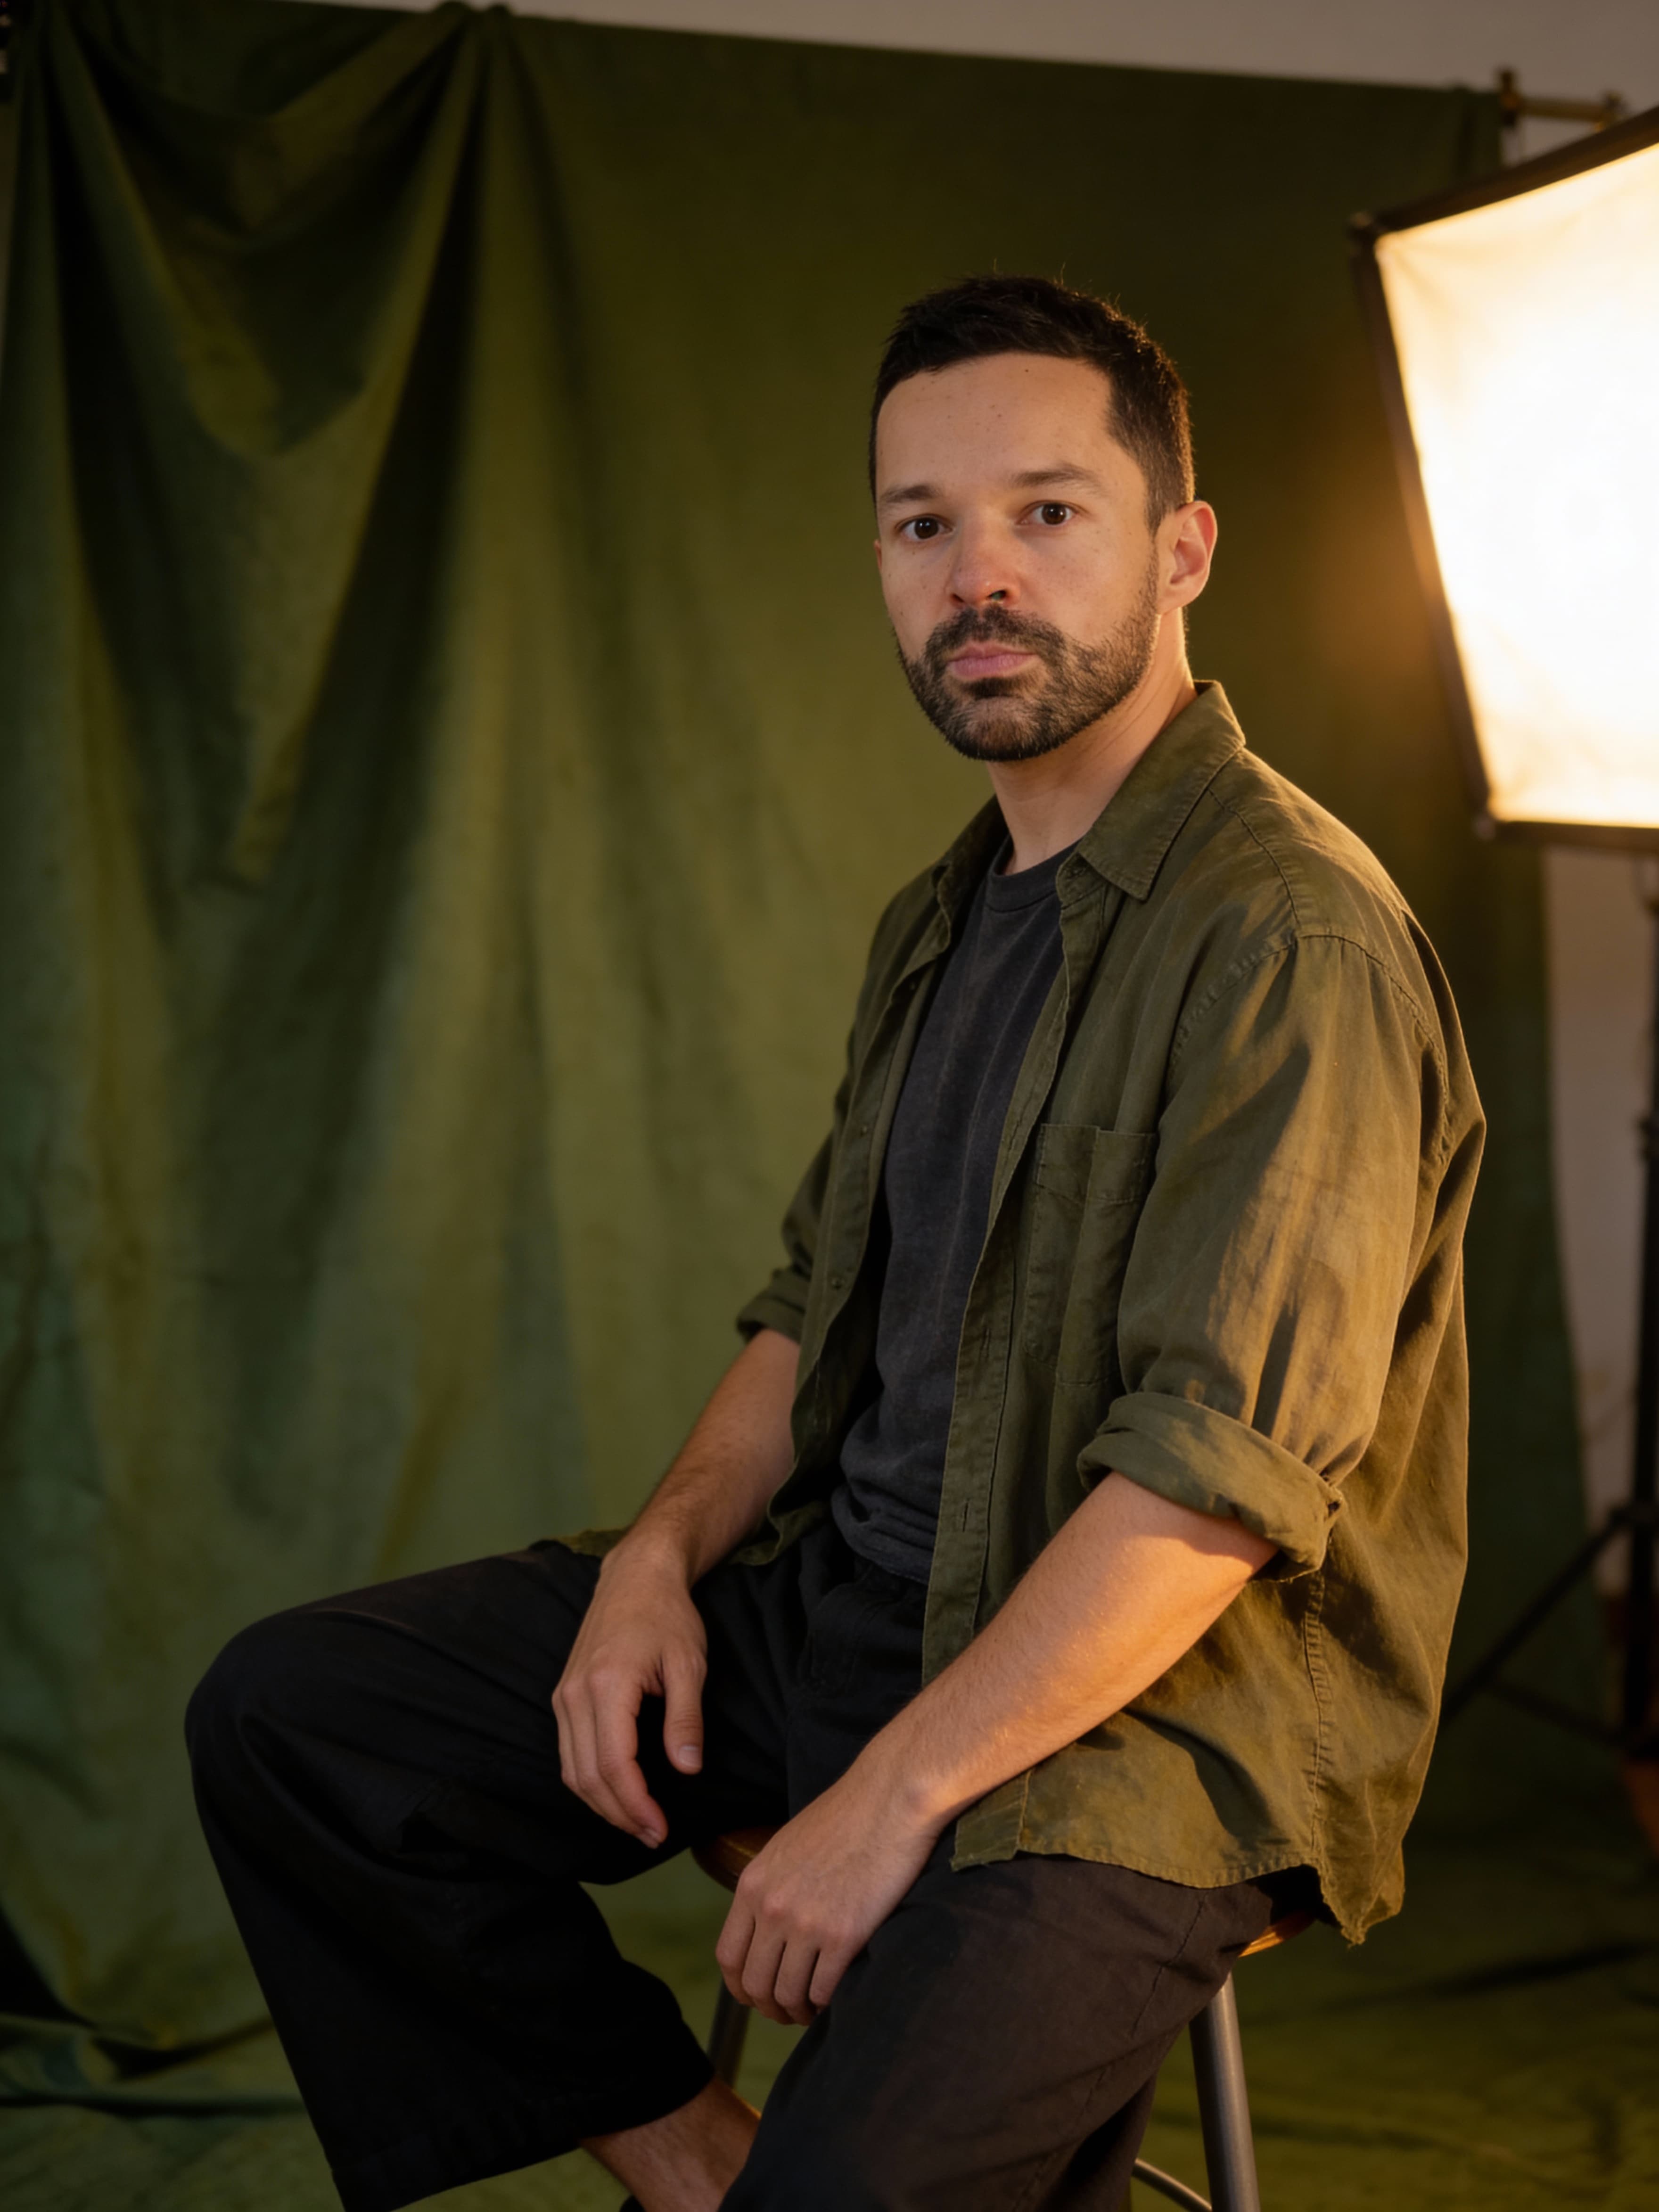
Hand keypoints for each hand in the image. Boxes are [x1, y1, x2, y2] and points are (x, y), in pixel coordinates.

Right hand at [552, 1542, 706, 1847]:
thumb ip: (686, 1718)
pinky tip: (617, 1792)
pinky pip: (568, 1752)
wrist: (636, 1575)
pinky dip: (589, 1780)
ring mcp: (564, 1695)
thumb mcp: (690, 1664)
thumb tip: (687, 1770)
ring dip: (602, 1804)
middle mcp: (576, 1694)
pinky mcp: (564, 1695)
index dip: (636, 1805)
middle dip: (619, 1814)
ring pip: (571, 1770)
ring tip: (637, 1823)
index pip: (615, 1765)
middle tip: (653, 1835)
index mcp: (608, 1685)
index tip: (659, 1830)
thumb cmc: (668, 1616)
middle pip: (587, 1776)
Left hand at [714, 1756, 942, 2025]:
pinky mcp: (845, 1935)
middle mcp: (773, 1908)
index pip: (729, 1957)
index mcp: (753, 1884)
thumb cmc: (845, 1817)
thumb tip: (768, 1934)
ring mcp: (807, 1923)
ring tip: (812, 2008)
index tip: (756, 1996)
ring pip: (788, 1994)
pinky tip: (835, 1995)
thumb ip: (771, 1889)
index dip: (740, 1987)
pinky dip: (826, 2002)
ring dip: (799, 2010)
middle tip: (789, 2011)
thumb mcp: (787, 1848)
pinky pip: (824, 1990)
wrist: (889, 1798)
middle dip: (770, 2007)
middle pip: (755, 1984)